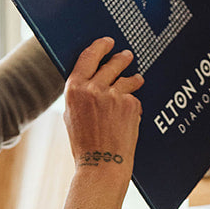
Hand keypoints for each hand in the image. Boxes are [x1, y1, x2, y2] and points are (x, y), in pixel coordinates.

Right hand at [64, 37, 142, 174]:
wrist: (102, 166)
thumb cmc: (85, 145)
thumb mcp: (72, 116)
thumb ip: (80, 95)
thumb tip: (90, 78)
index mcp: (74, 89)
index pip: (88, 57)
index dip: (99, 47)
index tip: (108, 42)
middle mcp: (93, 88)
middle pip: (111, 63)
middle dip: (121, 57)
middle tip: (126, 55)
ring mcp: (113, 95)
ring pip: (127, 79)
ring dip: (133, 78)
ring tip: (138, 79)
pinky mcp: (130, 104)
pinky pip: (133, 98)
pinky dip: (133, 105)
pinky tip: (130, 117)